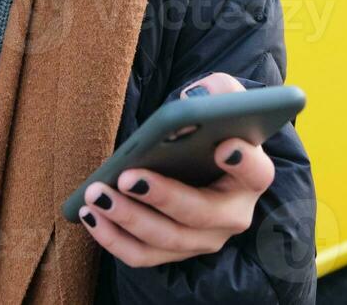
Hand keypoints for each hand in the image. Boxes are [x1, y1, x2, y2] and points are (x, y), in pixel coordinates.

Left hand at [77, 72, 274, 267]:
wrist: (199, 156)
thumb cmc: (211, 128)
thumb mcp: (222, 102)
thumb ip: (218, 92)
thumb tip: (192, 100)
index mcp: (252, 175)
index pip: (256, 172)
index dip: (243, 162)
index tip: (223, 146)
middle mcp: (233, 215)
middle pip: (200, 214)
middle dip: (162, 197)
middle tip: (127, 177)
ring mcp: (204, 239)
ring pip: (167, 240)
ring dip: (128, 219)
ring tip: (97, 195)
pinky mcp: (173, 251)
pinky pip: (142, 255)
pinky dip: (113, 239)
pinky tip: (89, 214)